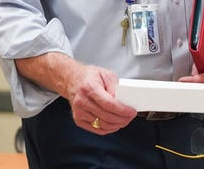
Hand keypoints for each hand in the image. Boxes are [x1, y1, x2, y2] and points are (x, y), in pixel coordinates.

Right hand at [15, 53, 136, 135]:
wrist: (72, 80)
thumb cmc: (89, 76)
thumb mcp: (106, 74)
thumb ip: (115, 87)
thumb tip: (122, 100)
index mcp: (90, 88)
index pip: (109, 104)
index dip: (122, 110)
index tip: (132, 112)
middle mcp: (82, 102)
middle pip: (106, 116)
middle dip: (122, 118)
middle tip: (131, 116)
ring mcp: (79, 112)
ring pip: (102, 125)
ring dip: (117, 125)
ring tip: (125, 120)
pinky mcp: (78, 119)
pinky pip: (96, 129)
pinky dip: (108, 129)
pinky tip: (115, 125)